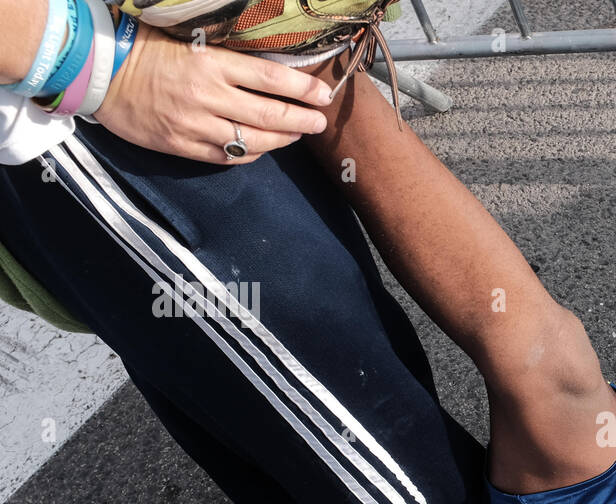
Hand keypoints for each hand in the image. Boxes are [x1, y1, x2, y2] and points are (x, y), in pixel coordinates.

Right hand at [94, 23, 334, 164]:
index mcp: (210, 64)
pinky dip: (250, 154)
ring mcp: (194, 125)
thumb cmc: (145, 47)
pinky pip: (226, 157)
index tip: (323, 95)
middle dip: (301, 120)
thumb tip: (269, 70)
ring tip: (296, 135)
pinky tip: (262, 148)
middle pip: (269, 115)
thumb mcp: (189, 40)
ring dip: (281, 140)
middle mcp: (207, 96)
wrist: (97, 70)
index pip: (270, 78)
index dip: (302, 89)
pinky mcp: (181, 146)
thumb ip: (227, 57)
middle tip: (319, 122)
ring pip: (252, 141)